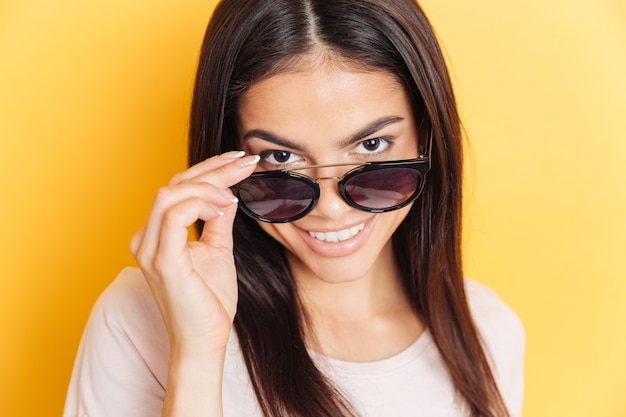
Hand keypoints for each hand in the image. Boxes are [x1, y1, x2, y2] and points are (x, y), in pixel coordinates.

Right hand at [130, 151, 258, 355]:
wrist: (205, 338)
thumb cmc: (209, 300)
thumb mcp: (218, 249)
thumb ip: (217, 219)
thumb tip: (226, 193)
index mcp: (157, 234)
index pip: (179, 188)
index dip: (210, 170)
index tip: (241, 161)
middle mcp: (147, 237)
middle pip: (175, 184)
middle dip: (214, 169)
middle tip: (247, 162)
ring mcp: (151, 248)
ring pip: (171, 193)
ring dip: (208, 186)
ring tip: (234, 194)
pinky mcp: (162, 260)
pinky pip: (174, 215)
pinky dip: (201, 203)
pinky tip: (223, 208)